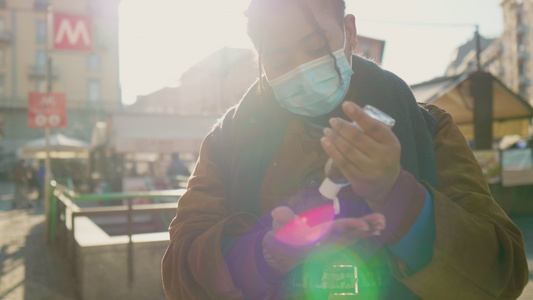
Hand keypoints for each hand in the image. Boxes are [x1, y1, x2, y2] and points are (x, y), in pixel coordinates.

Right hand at [263, 206, 384, 275]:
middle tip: (382, 222)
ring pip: (354, 235)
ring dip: (369, 229)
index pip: (337, 229)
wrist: (287, 250)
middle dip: (366, 227)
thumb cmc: (285, 236)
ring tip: (383, 223)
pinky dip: (365, 232)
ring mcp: (333, 241)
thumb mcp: (281, 227)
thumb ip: (282, 219)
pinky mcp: (336, 239)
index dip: (352, 226)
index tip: (365, 226)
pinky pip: (353, 236)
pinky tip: (376, 229)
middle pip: (351, 232)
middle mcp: (329, 240)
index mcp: (319, 235)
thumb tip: (277, 212)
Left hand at [320, 102, 401, 206]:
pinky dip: (331, 151)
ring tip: (327, 130)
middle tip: (332, 120)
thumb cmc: (382, 155)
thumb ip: (373, 130)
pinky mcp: (358, 178)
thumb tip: (350, 113)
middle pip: (358, 138)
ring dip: (335, 138)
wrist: (385, 184)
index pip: (374, 127)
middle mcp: (382, 157)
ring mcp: (370, 169)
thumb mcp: (385, 142)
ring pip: (348, 151)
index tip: (346, 105)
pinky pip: (342, 163)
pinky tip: (325, 142)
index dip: (359, 115)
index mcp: (391, 143)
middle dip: (342, 127)